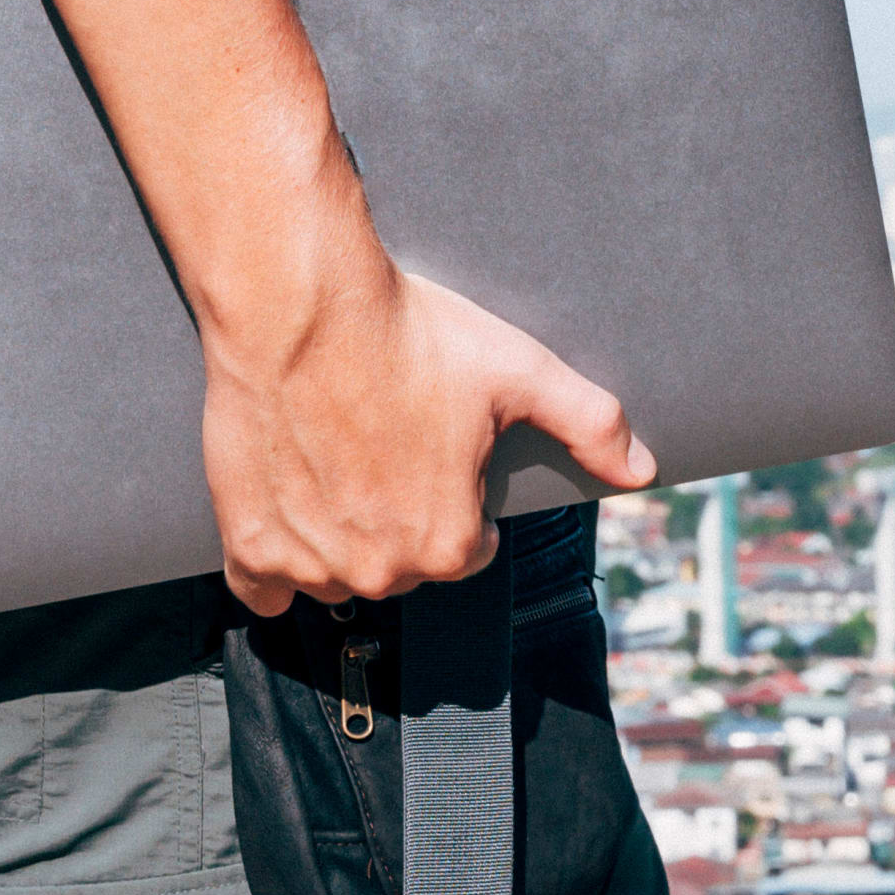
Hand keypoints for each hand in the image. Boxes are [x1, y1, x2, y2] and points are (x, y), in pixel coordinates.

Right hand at [202, 209, 654, 617]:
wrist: (299, 305)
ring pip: (338, 576)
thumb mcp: (521, 372)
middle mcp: (380, 570)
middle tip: (388, 446)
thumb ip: (591, 425)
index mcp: (448, 543)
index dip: (459, 499)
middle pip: (403, 565)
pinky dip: (275, 566)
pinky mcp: (249, 544)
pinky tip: (291, 518)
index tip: (439, 453)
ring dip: (343, 540)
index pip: (468, 551)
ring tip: (341, 463)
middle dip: (402, 519)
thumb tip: (645, 471)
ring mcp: (309, 563)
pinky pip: (264, 590)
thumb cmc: (411, 335)